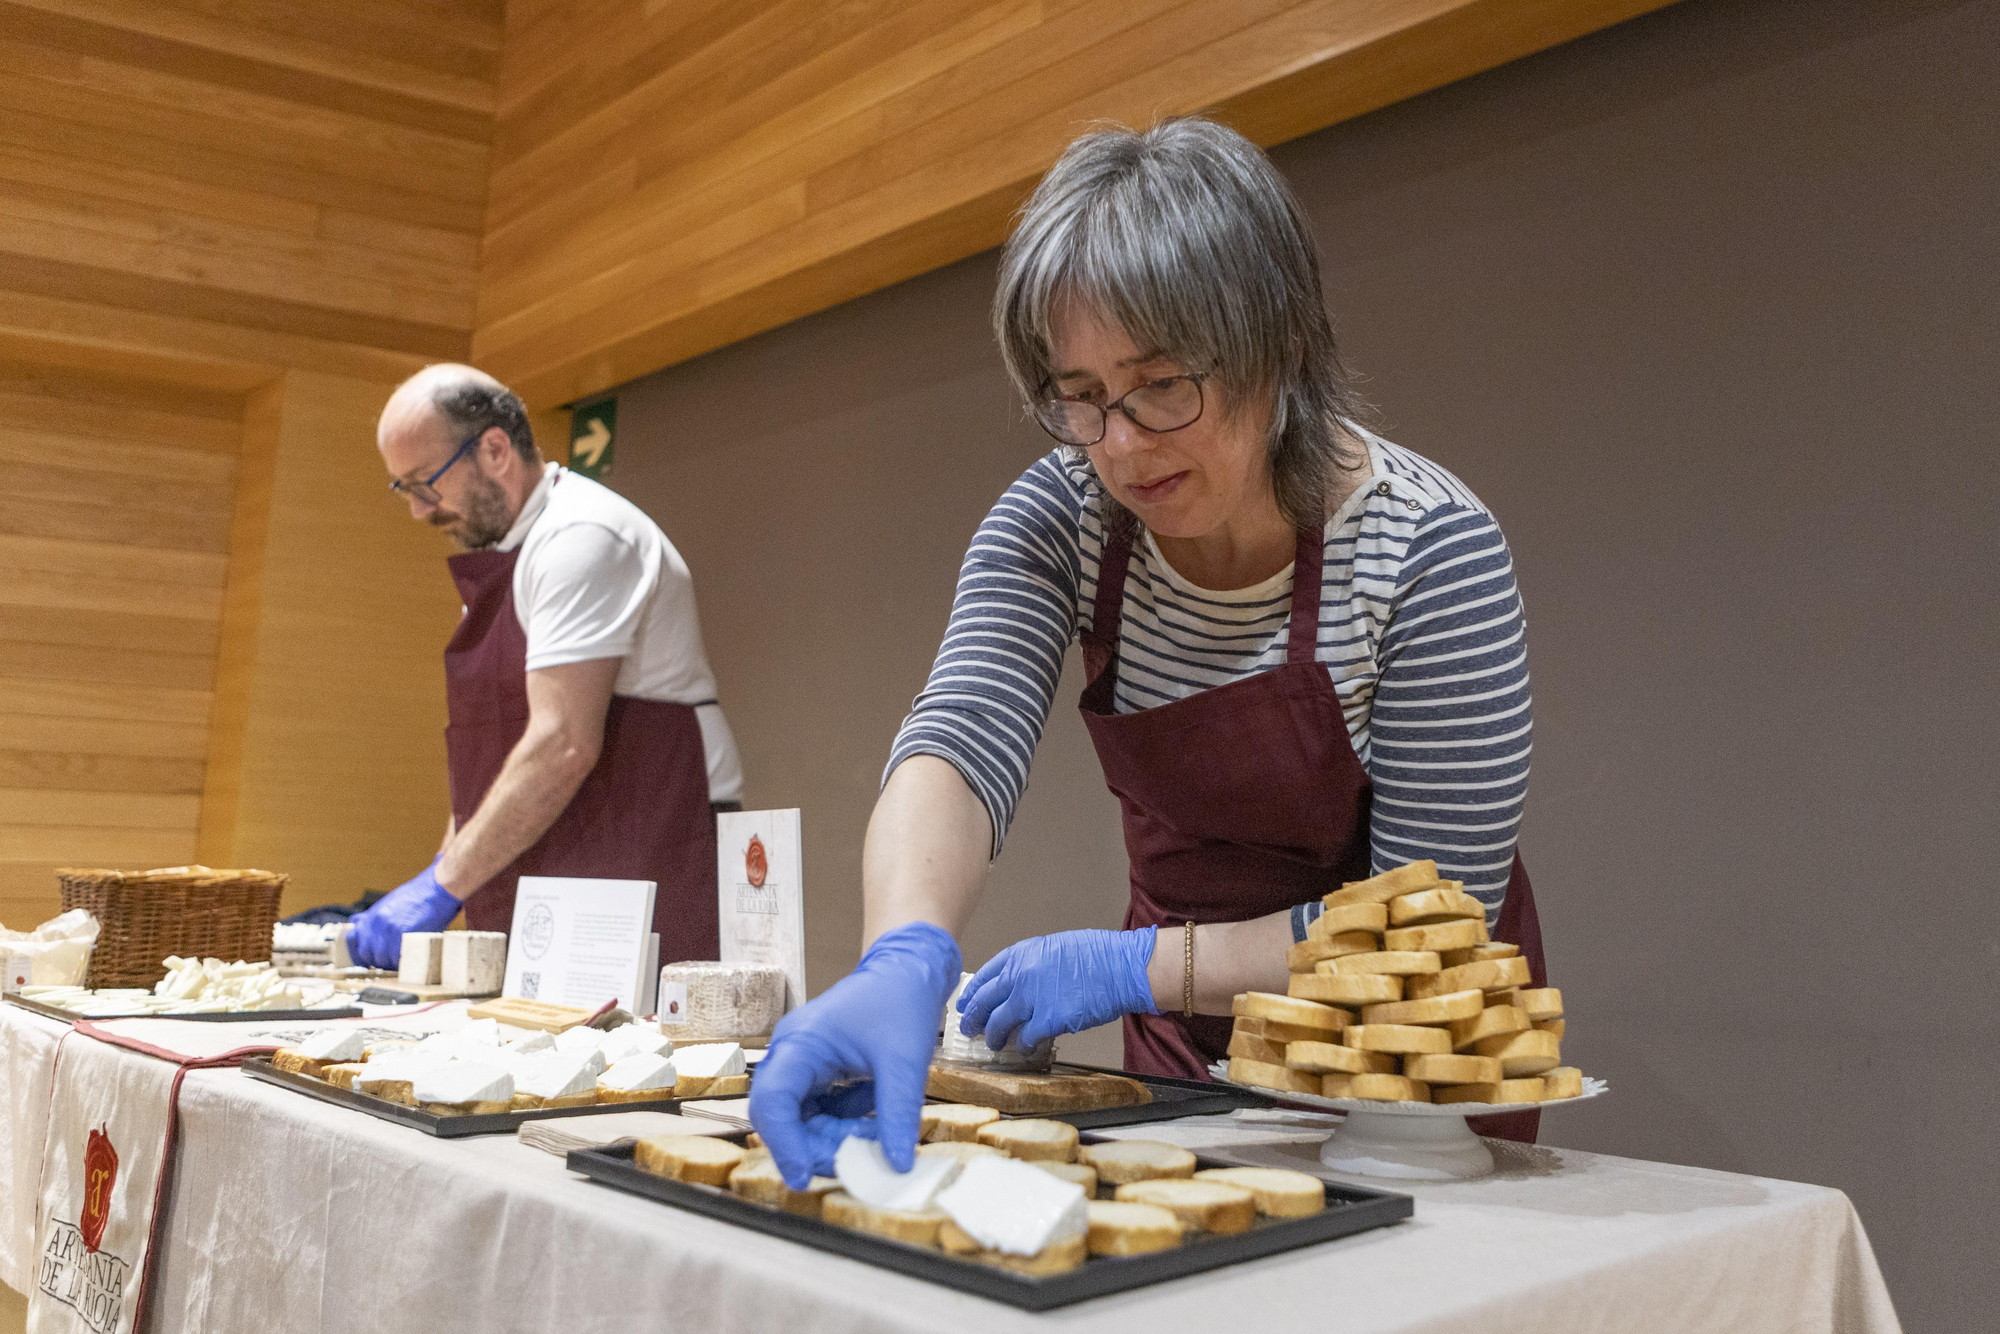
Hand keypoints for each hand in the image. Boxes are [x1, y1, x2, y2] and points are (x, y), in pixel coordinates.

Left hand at [347, 863, 461, 969]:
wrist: (437, 889)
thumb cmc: (418, 895)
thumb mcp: (388, 903)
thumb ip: (371, 916)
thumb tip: (355, 921)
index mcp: (371, 916)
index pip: (352, 940)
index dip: (360, 952)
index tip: (368, 957)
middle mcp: (376, 923)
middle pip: (367, 954)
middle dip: (377, 960)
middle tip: (390, 960)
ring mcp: (388, 930)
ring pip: (382, 959)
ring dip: (391, 964)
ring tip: (403, 960)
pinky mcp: (402, 935)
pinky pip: (396, 959)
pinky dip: (402, 963)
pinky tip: (410, 959)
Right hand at [748, 922, 959, 1188]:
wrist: (909, 970)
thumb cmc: (902, 1003)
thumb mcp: (905, 1061)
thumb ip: (898, 1113)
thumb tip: (897, 1166)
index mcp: (800, 1044)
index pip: (772, 1102)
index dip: (783, 1144)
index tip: (804, 1178)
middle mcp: (791, 1056)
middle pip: (782, 1118)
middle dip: (815, 1148)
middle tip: (858, 1166)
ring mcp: (803, 1066)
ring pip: (802, 1122)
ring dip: (834, 1142)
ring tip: (875, 1144)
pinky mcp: (820, 1075)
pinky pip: (821, 1114)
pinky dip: (843, 1129)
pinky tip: (873, 1127)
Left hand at [958, 927, 1157, 1051]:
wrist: (1119, 967)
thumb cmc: (1096, 956)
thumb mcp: (1054, 948)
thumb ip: (1031, 965)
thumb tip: (1018, 985)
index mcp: (1021, 954)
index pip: (985, 975)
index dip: (972, 992)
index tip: (964, 1002)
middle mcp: (1020, 975)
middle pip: (985, 1001)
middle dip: (973, 1017)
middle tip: (968, 1028)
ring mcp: (1032, 999)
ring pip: (998, 1023)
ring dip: (993, 1036)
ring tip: (993, 1044)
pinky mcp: (1047, 1020)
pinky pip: (1025, 1038)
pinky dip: (1023, 1046)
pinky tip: (1024, 1049)